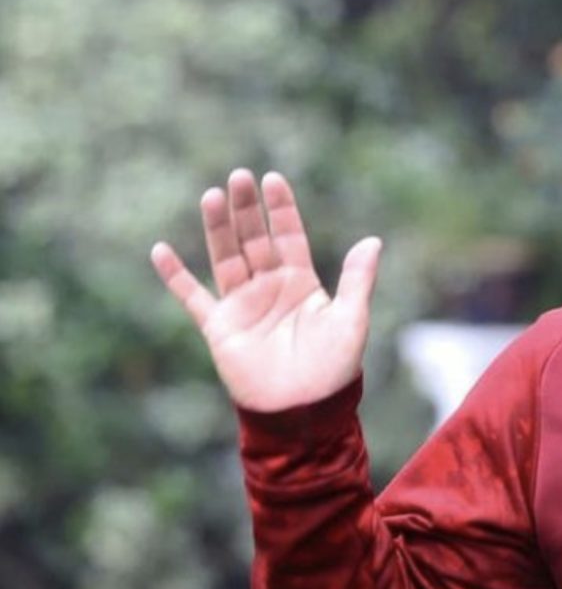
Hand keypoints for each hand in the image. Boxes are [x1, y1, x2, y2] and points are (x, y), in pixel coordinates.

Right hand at [151, 170, 380, 411]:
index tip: (272, 178)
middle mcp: (270, 288)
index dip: (281, 209)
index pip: (288, 235)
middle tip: (238, 176)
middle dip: (247, 209)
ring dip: (218, 228)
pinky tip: (161, 250)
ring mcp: (243, 306)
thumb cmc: (333, 369)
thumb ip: (358, 279)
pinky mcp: (220, 328)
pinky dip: (176, 276)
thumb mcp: (351, 319)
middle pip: (255, 239)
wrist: (302, 412)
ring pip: (226, 258)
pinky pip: (193, 297)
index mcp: (302, 283)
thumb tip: (373, 240)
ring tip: (211, 195)